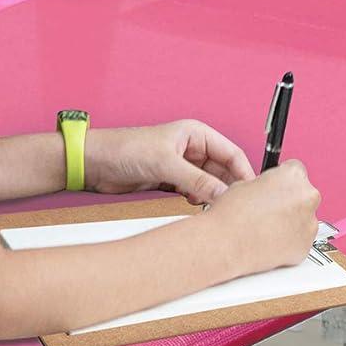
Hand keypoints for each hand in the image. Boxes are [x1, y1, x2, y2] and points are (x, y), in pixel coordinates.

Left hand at [85, 120, 254, 203]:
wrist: (96, 163)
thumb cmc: (127, 149)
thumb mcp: (165, 164)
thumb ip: (197, 180)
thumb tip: (223, 195)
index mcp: (197, 134)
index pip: (231, 153)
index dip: (243, 173)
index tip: (250, 196)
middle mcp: (193, 149)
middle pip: (222, 171)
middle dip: (227, 188)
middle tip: (232, 209)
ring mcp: (182, 167)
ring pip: (209, 184)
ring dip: (211, 197)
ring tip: (214, 211)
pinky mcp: (171, 182)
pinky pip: (194, 193)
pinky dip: (198, 202)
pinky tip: (196, 209)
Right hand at [209, 159, 321, 274]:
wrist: (227, 244)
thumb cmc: (233, 214)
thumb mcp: (247, 183)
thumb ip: (268, 184)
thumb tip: (270, 190)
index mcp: (293, 175)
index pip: (295, 170)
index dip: (283, 181)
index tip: (276, 189)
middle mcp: (308, 196)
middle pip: (304, 194)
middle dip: (290, 201)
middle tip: (271, 211)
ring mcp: (309, 223)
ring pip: (305, 218)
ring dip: (292, 222)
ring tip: (268, 229)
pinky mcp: (306, 246)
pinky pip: (301, 240)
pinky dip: (290, 241)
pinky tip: (271, 242)